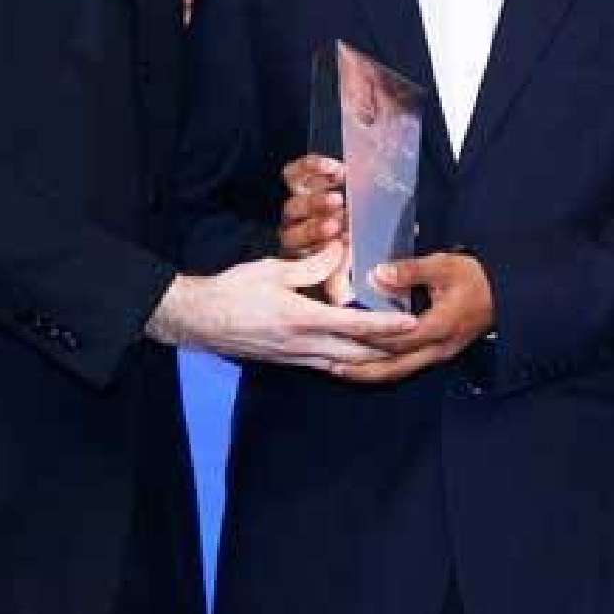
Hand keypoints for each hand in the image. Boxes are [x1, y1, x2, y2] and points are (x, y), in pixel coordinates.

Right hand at [145, 241, 415, 371]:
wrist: (199, 319)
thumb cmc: (233, 290)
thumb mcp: (272, 269)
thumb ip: (311, 265)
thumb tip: (340, 250)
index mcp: (303, 318)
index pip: (356, 324)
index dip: (387, 326)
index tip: (411, 323)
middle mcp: (304, 344)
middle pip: (358, 353)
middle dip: (389, 350)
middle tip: (414, 342)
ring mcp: (296, 357)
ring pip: (345, 363)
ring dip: (371, 359)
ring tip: (395, 350)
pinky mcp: (287, 361)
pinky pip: (327, 364)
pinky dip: (348, 360)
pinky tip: (357, 355)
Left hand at [280, 154, 349, 301]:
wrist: (340, 211)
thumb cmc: (338, 248)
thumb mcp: (339, 269)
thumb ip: (338, 282)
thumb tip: (341, 299)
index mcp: (300, 254)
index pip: (305, 257)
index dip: (323, 254)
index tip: (343, 246)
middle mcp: (293, 228)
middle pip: (296, 230)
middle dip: (316, 228)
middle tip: (338, 224)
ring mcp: (294, 202)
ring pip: (296, 202)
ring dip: (317, 202)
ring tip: (338, 199)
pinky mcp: (294, 178)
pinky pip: (296, 172)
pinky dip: (314, 168)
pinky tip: (337, 170)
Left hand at [332, 251, 494, 383]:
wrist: (505, 293)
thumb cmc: (474, 277)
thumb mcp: (443, 266)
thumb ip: (410, 271)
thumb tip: (377, 274)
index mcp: (438, 327)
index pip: (395, 339)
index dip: (366, 338)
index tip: (339, 334)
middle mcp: (437, 348)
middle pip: (394, 367)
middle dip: (361, 368)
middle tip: (328, 365)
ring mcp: (439, 354)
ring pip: (399, 371)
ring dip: (369, 372)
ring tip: (339, 369)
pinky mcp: (437, 353)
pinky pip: (406, 365)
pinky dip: (383, 366)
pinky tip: (365, 362)